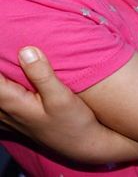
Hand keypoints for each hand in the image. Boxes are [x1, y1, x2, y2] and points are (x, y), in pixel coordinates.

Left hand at [0, 47, 117, 162]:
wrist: (82, 145)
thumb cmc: (74, 122)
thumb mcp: (62, 97)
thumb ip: (42, 74)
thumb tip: (26, 50)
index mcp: (11, 101)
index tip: (5, 38)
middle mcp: (3, 111)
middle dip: (0, 67)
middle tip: (7, 48)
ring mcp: (7, 118)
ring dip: (1, 81)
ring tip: (8, 66)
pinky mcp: (14, 121)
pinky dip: (3, 93)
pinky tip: (11, 87)